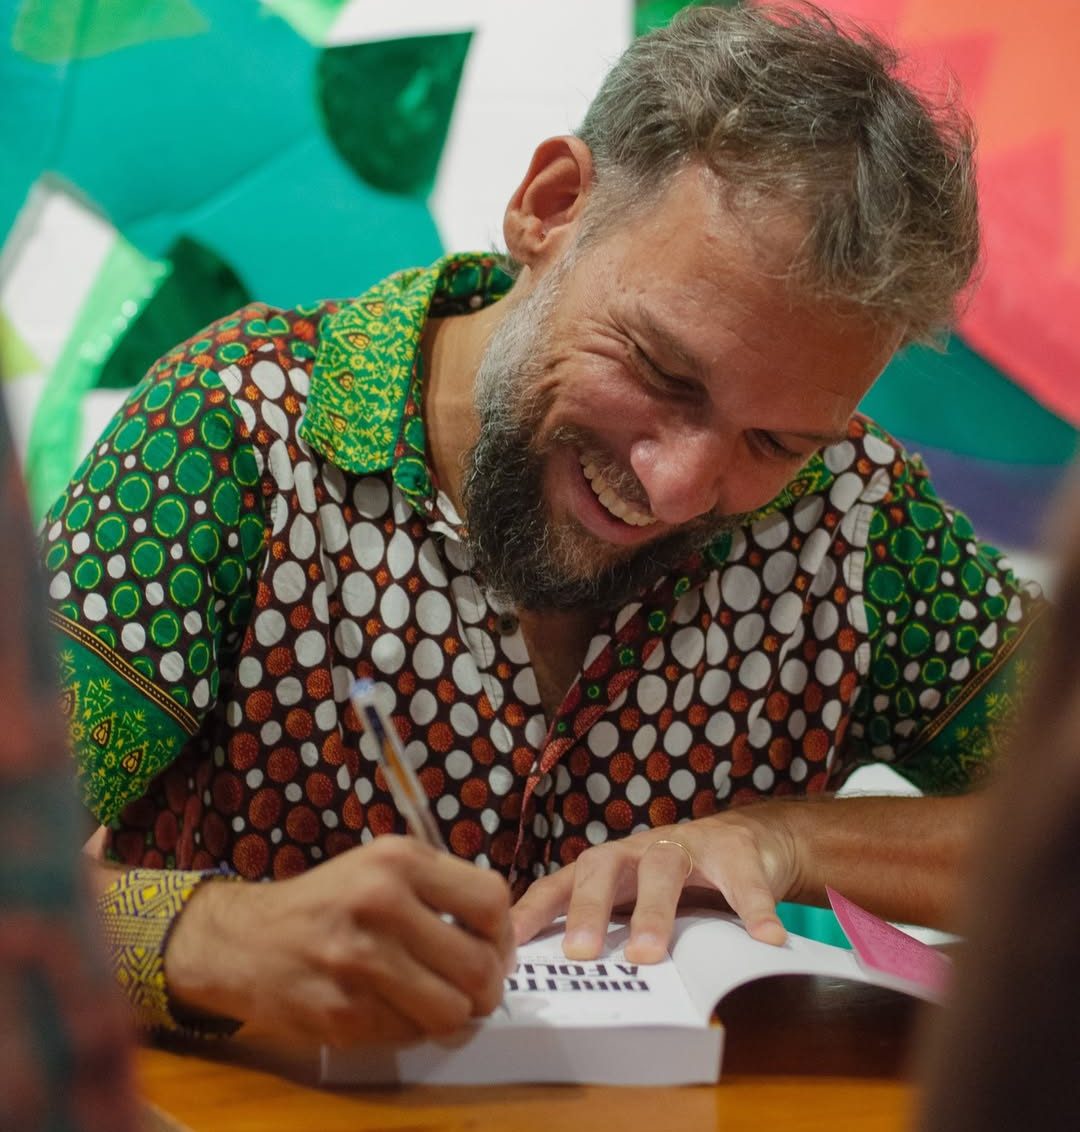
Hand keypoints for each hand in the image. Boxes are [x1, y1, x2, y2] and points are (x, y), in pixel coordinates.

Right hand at [165, 836, 514, 1044]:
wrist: (244, 940)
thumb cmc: (326, 902)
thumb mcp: (380, 867)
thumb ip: (440, 889)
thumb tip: (502, 941)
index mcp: (398, 860)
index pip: (491, 900)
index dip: (503, 933)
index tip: (493, 947)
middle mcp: (381, 904)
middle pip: (479, 964)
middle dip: (487, 985)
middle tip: (474, 987)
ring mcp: (359, 962)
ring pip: (453, 1010)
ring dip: (454, 1014)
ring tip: (438, 1001)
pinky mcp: (342, 1012)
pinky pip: (411, 1034)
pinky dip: (413, 1028)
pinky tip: (394, 1008)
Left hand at [511, 804, 798, 963]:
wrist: (752, 840)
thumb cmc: (680, 881)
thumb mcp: (638, 899)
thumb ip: (610, 927)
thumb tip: (565, 982)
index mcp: (609, 866)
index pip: (561, 882)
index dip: (535, 909)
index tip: (512, 943)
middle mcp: (640, 849)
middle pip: (603, 866)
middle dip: (588, 908)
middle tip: (580, 952)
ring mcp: (687, 845)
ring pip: (662, 869)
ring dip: (653, 911)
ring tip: (648, 955)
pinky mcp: (735, 851)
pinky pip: (742, 880)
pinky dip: (755, 908)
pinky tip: (767, 938)